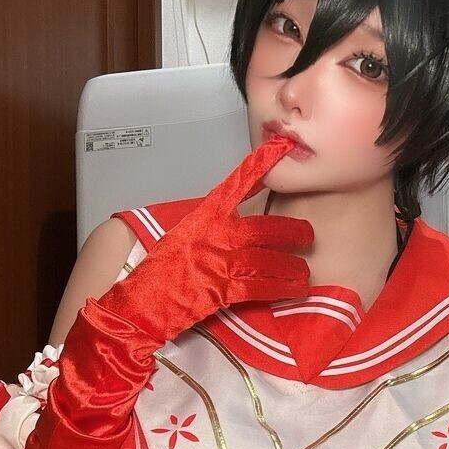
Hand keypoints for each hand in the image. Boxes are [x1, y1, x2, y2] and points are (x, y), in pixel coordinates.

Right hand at [98, 134, 313, 345]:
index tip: (278, 149)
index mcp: (205, 215)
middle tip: (307, 235)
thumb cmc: (156, 267)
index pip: (237, 183)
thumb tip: (229, 218)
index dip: (260, 165)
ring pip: (270, 260)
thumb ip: (206, 222)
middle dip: (291, 232)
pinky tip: (294, 289)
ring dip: (292, 267)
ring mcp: (222, 262)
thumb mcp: (179, 232)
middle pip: (266, 228)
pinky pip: (262, 286)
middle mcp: (217, 234)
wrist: (141, 299)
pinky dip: (282, 287)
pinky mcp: (224, 290)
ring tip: (303, 272)